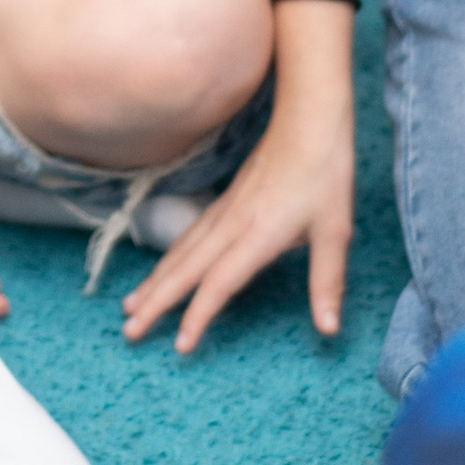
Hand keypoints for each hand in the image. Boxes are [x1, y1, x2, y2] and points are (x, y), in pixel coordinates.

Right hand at [120, 107, 351, 354]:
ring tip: (130, 306)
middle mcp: (232, 225)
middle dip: (155, 303)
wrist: (308, 119)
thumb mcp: (336, 230)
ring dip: (154, 282)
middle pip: (184, 270)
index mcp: (258, 235)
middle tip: (129, 332)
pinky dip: (168, 259)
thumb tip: (329, 329)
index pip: (219, 283)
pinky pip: (187, 237)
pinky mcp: (224, 203)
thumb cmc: (325, 174)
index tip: (180, 345)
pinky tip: (162, 270)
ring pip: (180, 252)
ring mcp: (224, 212)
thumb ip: (328, 281)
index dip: (198, 315)